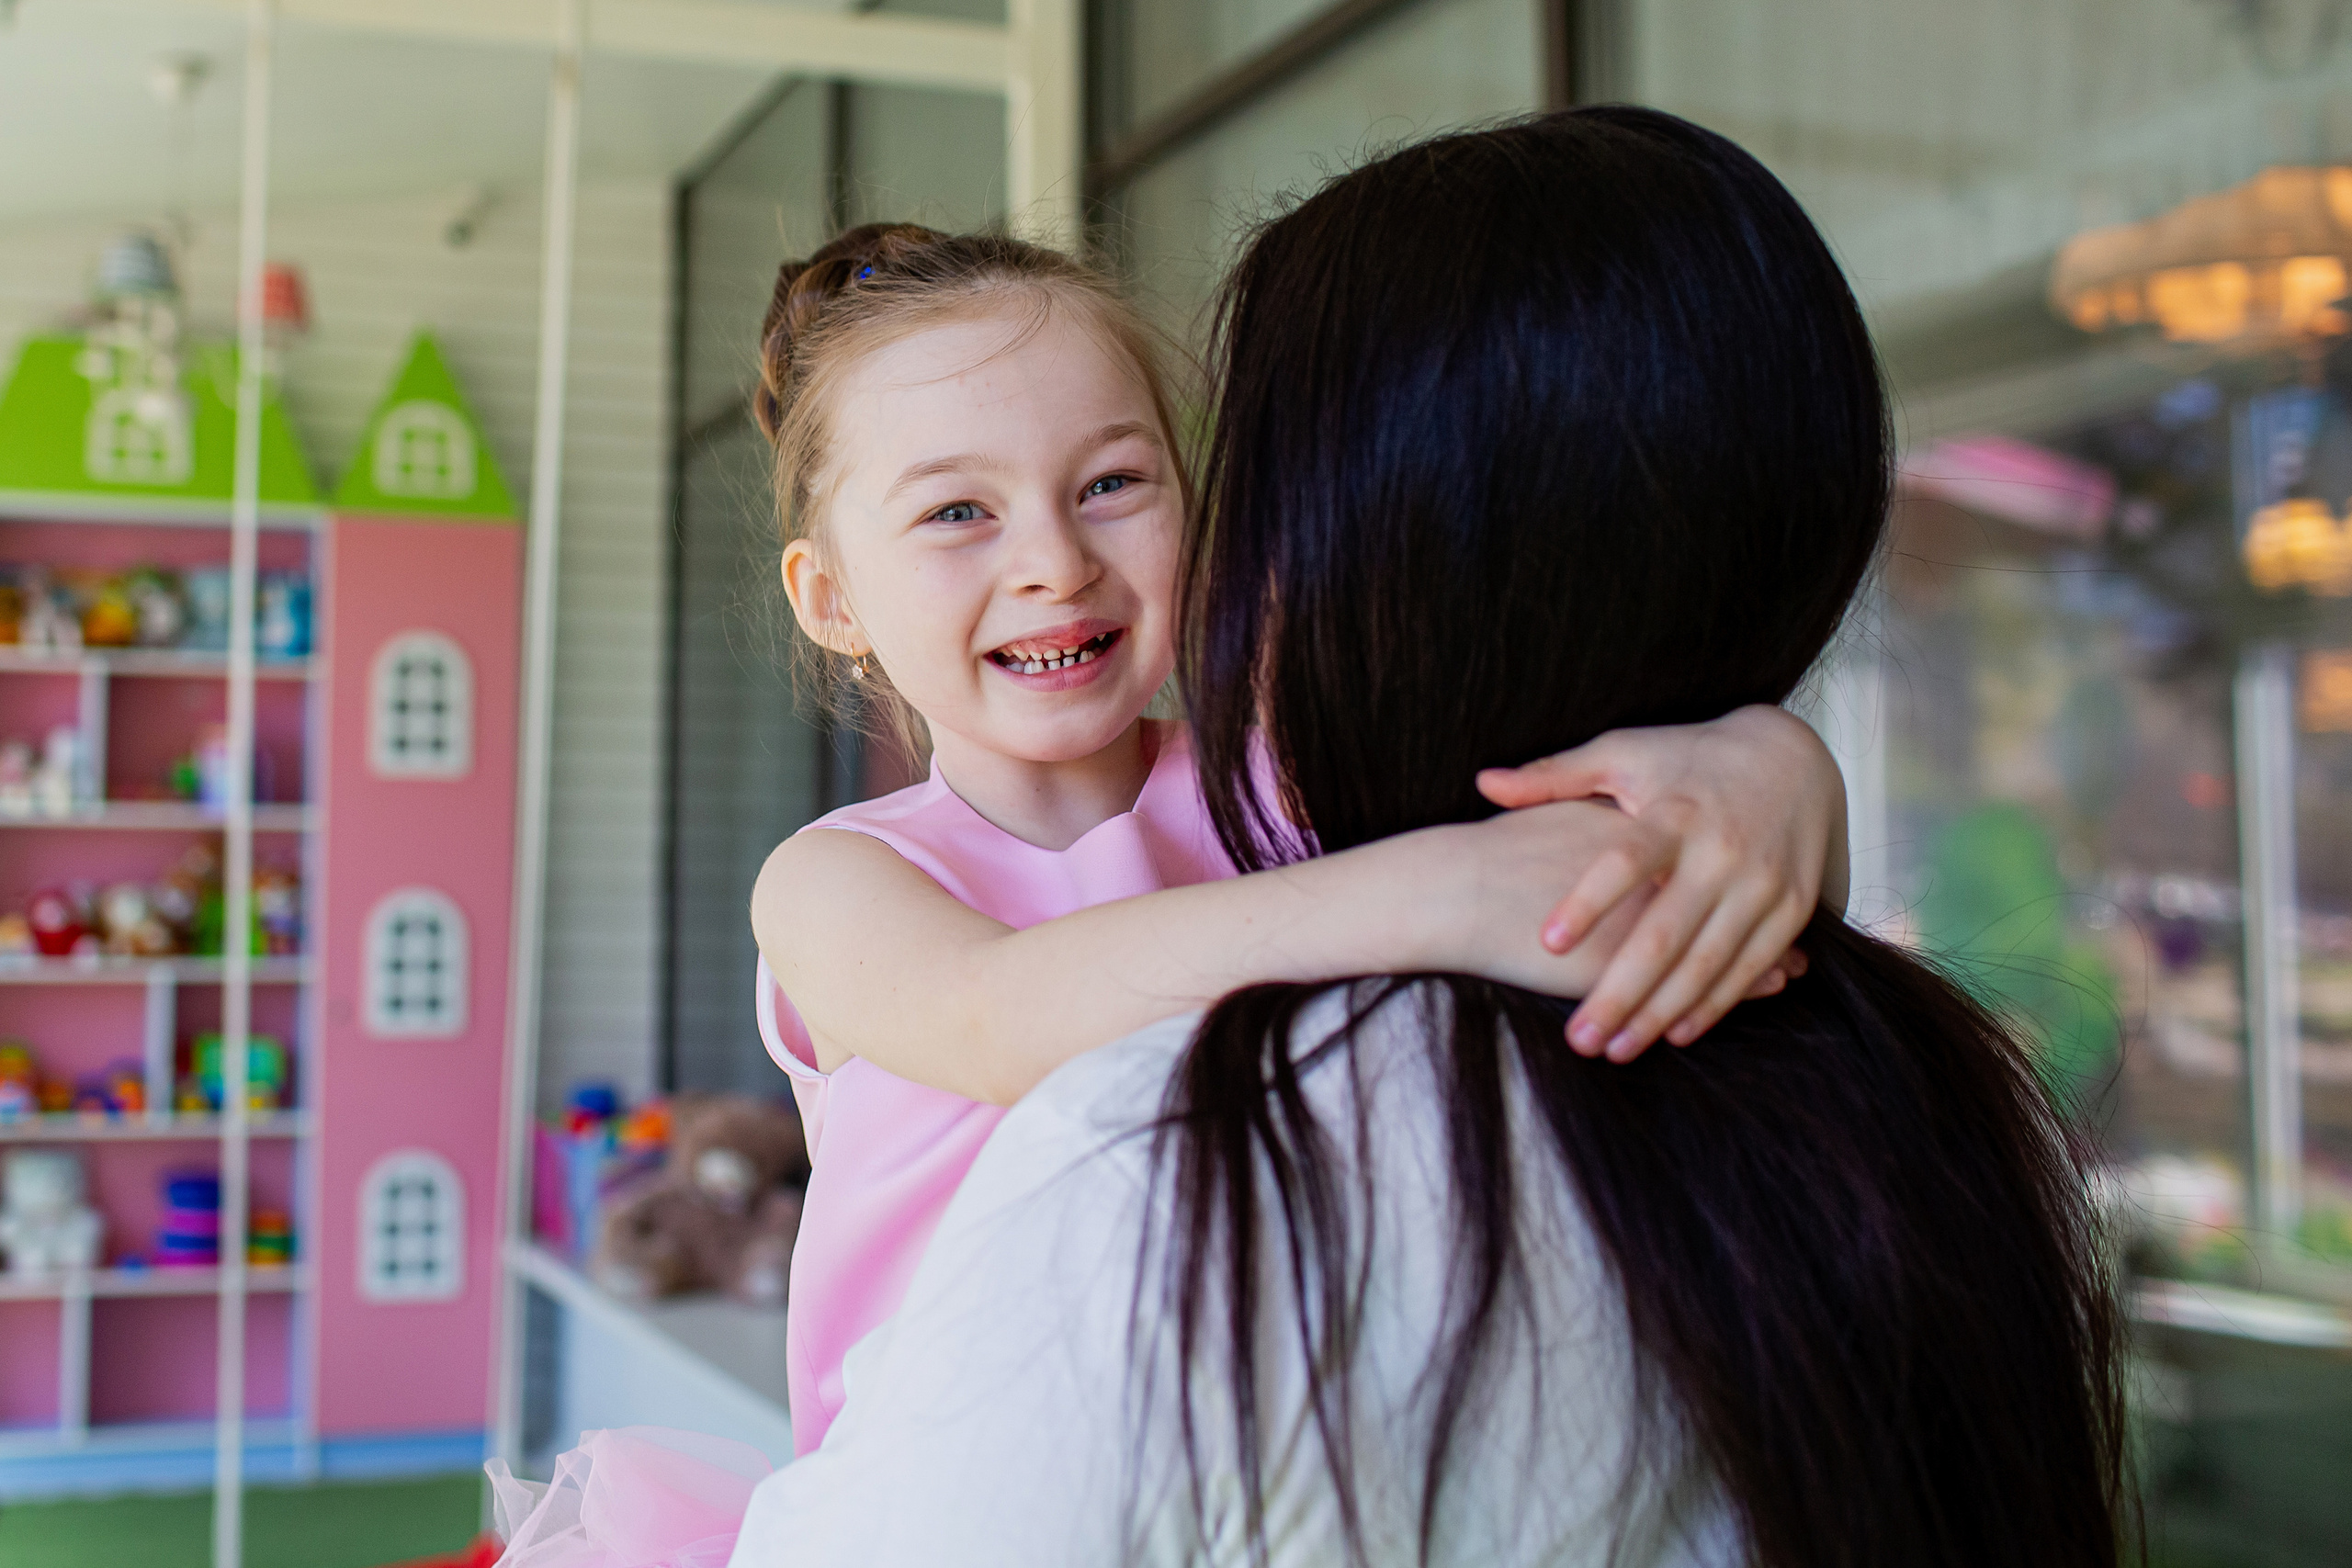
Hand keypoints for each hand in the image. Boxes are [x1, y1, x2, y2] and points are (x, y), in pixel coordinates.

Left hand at [1476, 705, 1844, 1060]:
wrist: (1794, 757)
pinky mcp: (1792, 909)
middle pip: (1664, 934)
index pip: (1625, 862)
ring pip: (1705, 963)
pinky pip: (1748, 967)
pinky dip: (1713, 1004)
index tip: (1549, 942)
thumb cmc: (1689, 758)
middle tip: (1578, 1039)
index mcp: (1676, 813)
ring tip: (1615, 1049)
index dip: (1588, 902)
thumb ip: (1556, 775)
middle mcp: (1723, 852)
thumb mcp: (1625, 754)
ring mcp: (1762, 884)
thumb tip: (1484, 784)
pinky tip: (1674, 1034)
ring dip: (1659, 1013)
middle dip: (1620, 993)